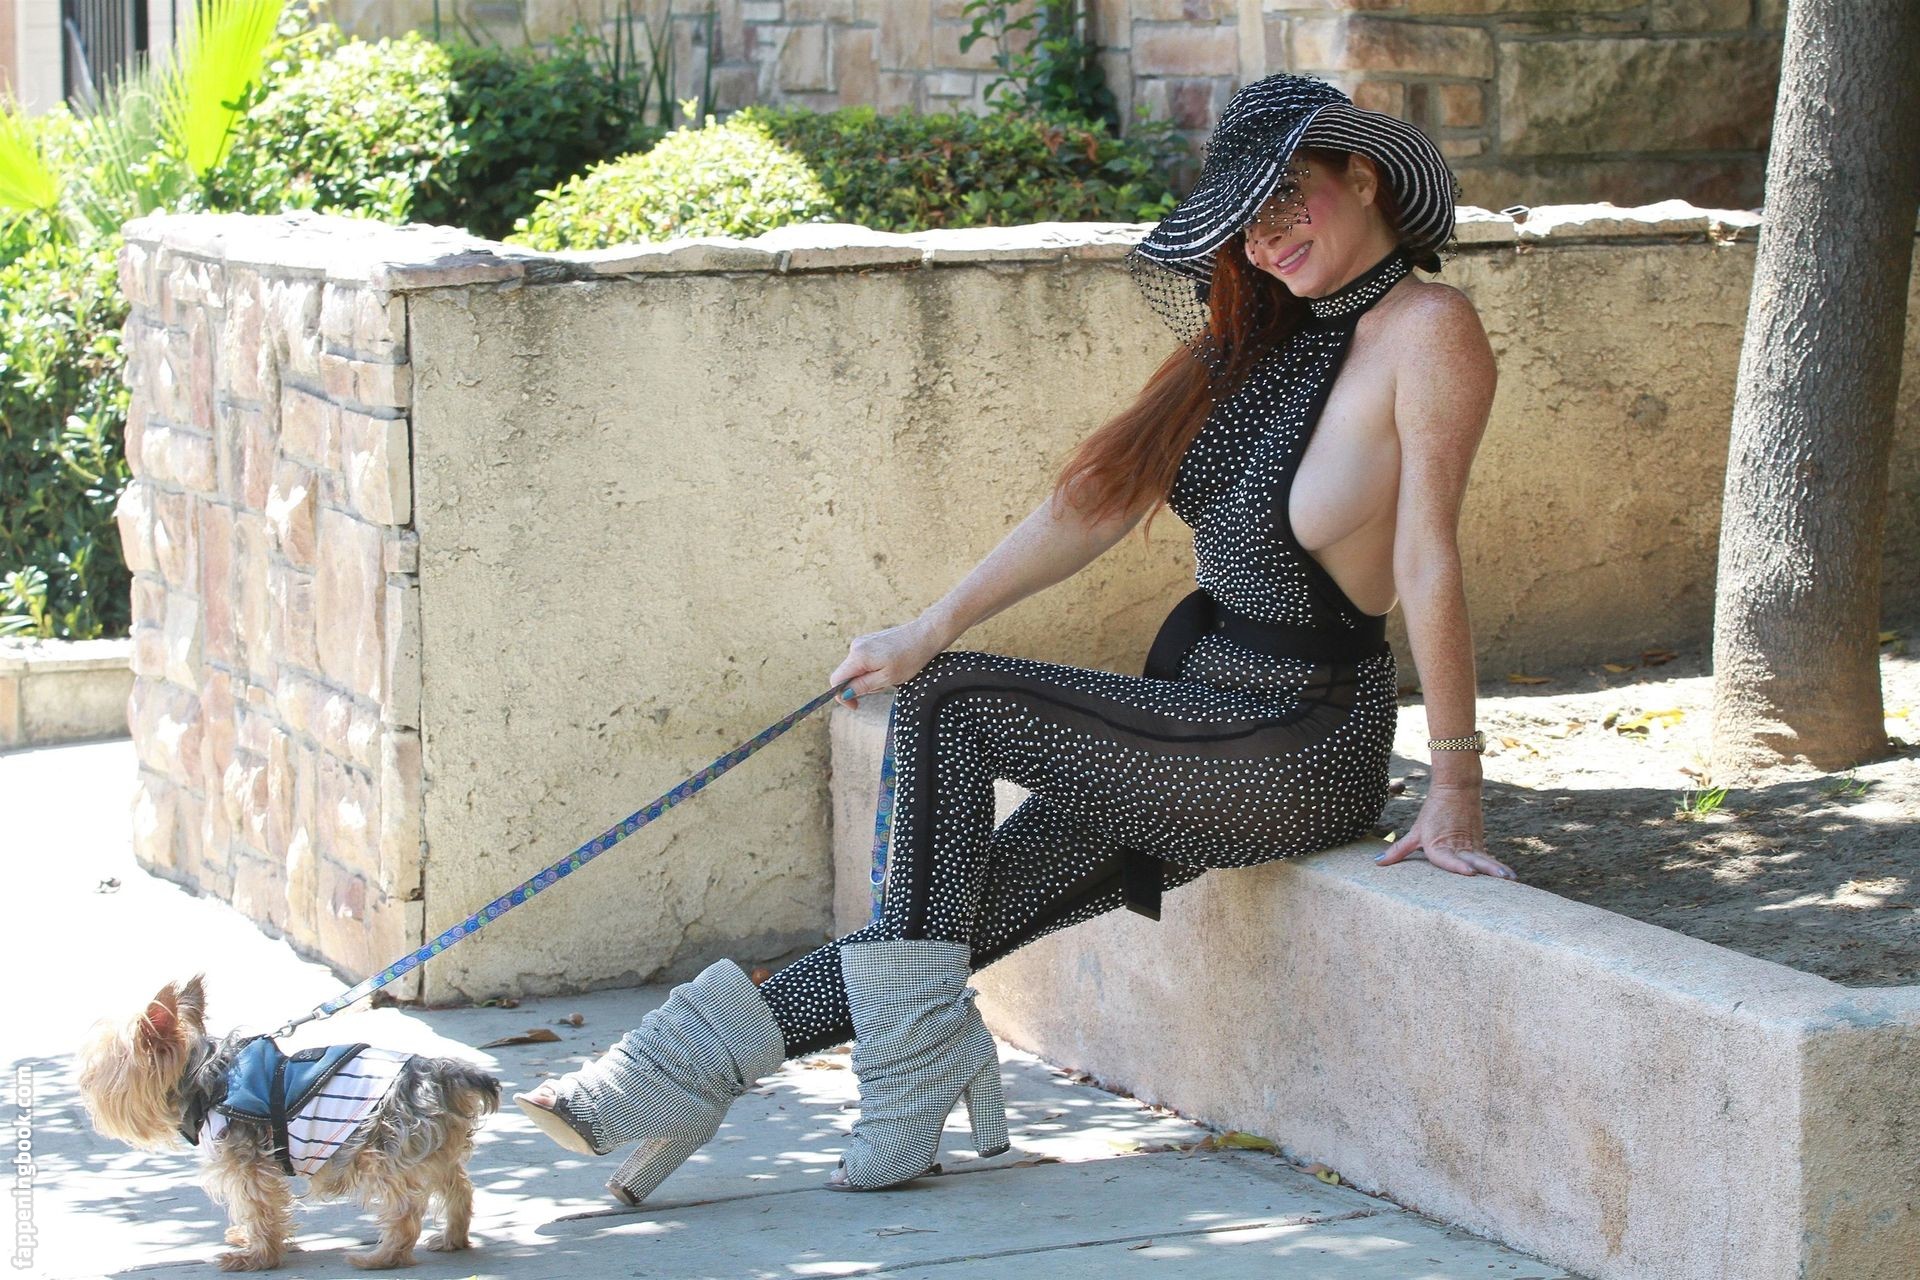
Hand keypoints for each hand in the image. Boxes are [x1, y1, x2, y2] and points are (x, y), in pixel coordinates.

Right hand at [829, 616, 950, 709]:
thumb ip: (863, 686)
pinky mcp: (869, 641)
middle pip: (847, 675)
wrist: (925, 635)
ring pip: (857, 669)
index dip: (842, 696)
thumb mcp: (888, 678)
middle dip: (861, 686)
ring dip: (870, 678)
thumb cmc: (910, 657)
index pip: (836, 680)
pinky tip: (891, 666)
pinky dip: (874, 669)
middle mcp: (856, 647)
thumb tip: (844, 693)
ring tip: (891, 674)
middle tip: (885, 685)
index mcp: (858, 656)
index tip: (856, 706)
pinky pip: (864, 661)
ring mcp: (862, 642)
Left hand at [1374, 780, 1517, 879]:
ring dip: (1496, 868)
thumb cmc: (1432, 814)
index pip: (1448, 859)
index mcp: (1439, 845)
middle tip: (1500, 879)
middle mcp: (1456, 846)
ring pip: (1484, 858)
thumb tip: (1377, 863)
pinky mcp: (1479, 843)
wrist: (1455, 789)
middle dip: (1486, 870)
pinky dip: (1498, 865)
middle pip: (1472, 860)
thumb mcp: (1415, 832)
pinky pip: (1489, 856)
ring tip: (1510, 878)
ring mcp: (1470, 844)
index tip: (1470, 872)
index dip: (1457, 866)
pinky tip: (1510, 876)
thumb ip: (1398, 850)